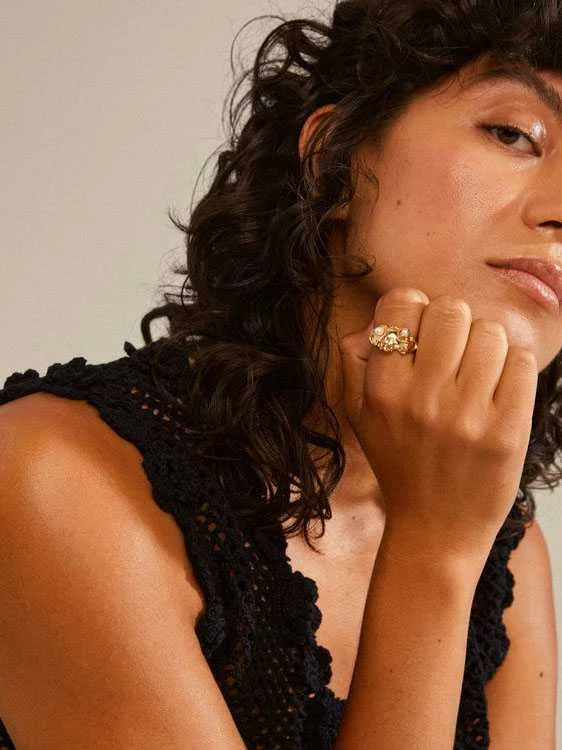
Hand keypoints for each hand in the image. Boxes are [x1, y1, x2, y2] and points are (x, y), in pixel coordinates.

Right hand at [340, 288, 537, 561]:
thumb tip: (380, 320)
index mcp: (381, 389)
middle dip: (454, 323)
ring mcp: (466, 416)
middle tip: (453, 351)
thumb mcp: (357, 413)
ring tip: (477, 374)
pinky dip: (514, 367)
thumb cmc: (398, 462)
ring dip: (487, 346)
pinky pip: (522, 362)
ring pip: (491, 332)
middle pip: (451, 310)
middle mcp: (420, 399)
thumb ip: (355, 359)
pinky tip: (498, 389)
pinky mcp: (506, 432)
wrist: (434, 529)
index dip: (413, 308)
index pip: (402, 303)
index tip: (420, 331)